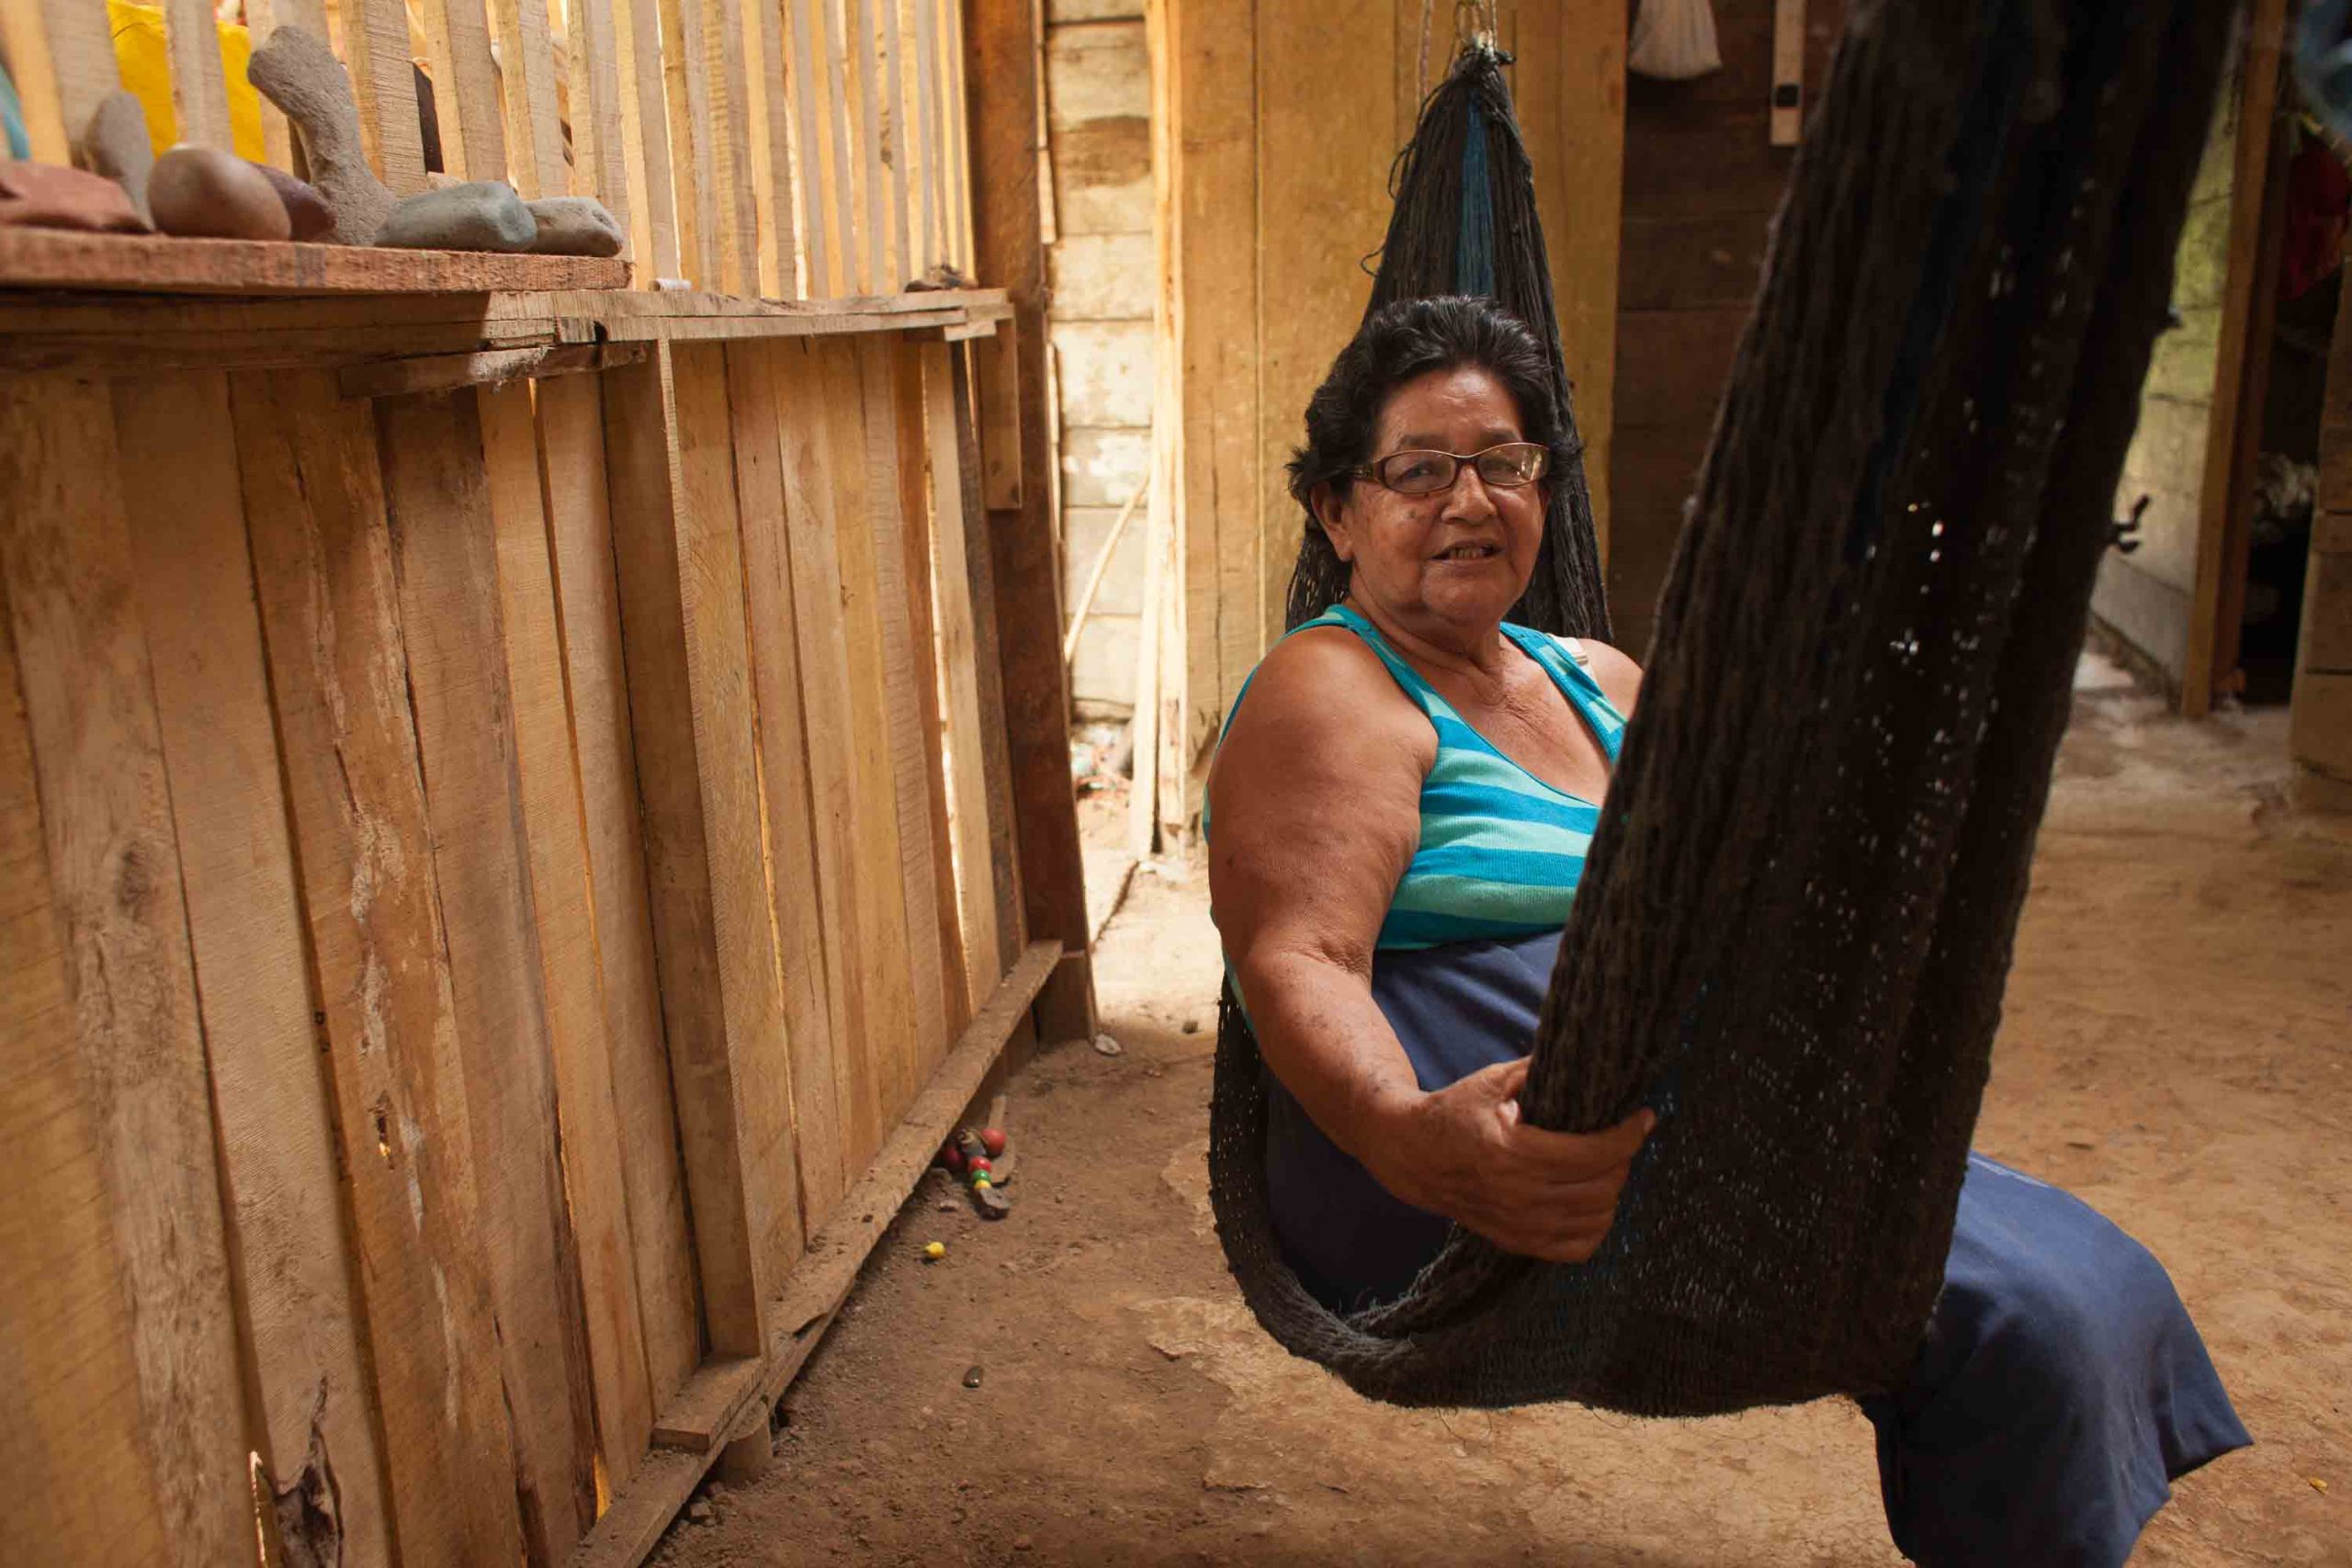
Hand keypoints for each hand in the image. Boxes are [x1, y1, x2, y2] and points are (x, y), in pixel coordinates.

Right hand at [1365, 1058, 1654, 1263]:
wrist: (1413, 1156)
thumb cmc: (1454, 1112)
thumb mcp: (1492, 1082)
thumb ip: (1538, 1069)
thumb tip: (1588, 1052)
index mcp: (1512, 1152)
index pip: (1594, 1153)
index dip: (1629, 1135)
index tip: (1643, 1117)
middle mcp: (1517, 1196)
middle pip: (1603, 1187)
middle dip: (1623, 1159)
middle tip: (1621, 1138)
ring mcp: (1518, 1225)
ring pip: (1597, 1219)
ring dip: (1612, 1190)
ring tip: (1607, 1166)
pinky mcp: (1517, 1242)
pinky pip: (1578, 1249)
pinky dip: (1595, 1226)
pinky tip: (1591, 1199)